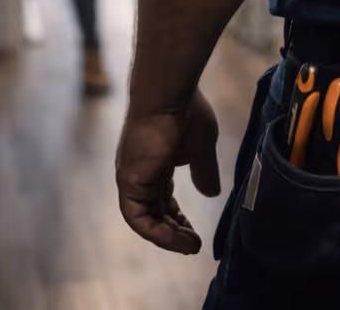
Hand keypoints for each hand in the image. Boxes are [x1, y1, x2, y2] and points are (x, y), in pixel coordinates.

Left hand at [116, 90, 220, 252]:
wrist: (167, 92)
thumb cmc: (186, 111)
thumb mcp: (202, 147)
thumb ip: (204, 172)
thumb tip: (211, 195)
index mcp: (155, 162)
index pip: (163, 198)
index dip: (177, 216)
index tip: (194, 230)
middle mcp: (140, 172)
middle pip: (155, 211)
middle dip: (174, 230)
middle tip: (194, 244)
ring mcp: (133, 176)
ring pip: (146, 218)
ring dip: (167, 236)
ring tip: (190, 246)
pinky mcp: (129, 181)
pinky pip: (139, 218)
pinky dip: (156, 232)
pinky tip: (177, 239)